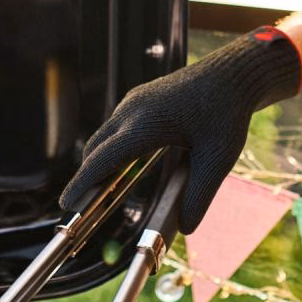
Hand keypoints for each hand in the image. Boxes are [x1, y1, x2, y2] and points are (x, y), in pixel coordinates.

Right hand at [59, 28, 301, 233]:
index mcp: (144, 126)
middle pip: (95, 150)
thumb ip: (199, 195)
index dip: (81, 185)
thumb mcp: (217, 159)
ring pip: (103, 137)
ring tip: (99, 188)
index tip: (66, 205)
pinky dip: (110, 148)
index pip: (101, 161)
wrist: (234, 72)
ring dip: (98, 162)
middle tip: (81, 204)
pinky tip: (121, 162)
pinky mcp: (138, 98)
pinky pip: (115, 127)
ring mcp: (132, 102)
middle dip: (86, 177)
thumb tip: (186, 228)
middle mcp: (130, 111)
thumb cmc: (228, 113)